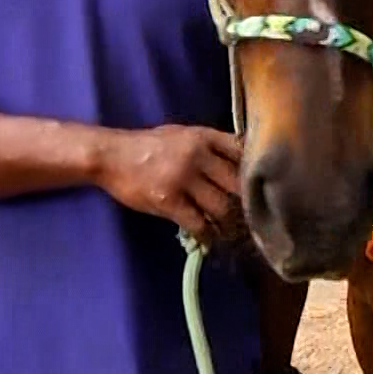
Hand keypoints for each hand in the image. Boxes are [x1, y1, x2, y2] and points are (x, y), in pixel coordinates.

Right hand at [93, 125, 241, 242]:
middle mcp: (198, 155)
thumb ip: (210, 146)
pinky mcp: (168, 200)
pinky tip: (209, 239)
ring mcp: (183, 178)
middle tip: (250, 217)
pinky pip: (198, 223)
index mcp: (203, 137)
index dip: (254, 172)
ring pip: (220, 206)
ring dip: (228, 223)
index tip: (261, 187)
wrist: (111, 156)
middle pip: (236, 184)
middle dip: (245, 202)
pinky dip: (206, 234)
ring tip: (232, 232)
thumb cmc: (148, 146)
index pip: (242, 153)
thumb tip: (239, 162)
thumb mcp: (183, 134)